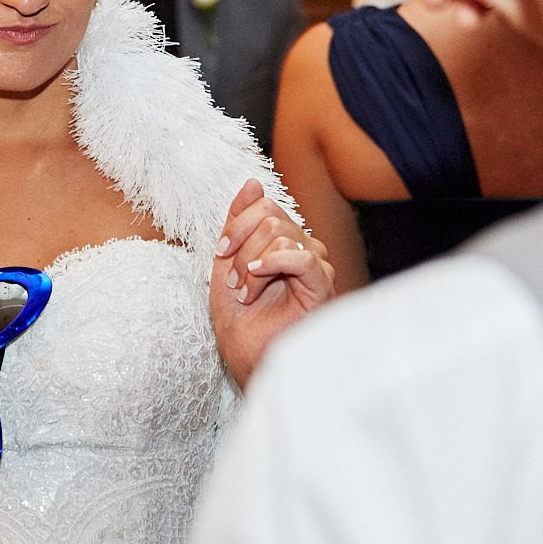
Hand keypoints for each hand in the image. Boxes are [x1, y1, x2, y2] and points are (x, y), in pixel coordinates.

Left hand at [208, 179, 335, 386]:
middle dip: (241, 246)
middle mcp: (304, 250)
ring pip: (282, 235)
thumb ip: (237, 222)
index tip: (220, 253)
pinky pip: (303, 257)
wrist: (247, 360)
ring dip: (251, 264)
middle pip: (271, 216)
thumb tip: (253, 182)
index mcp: (283, 242)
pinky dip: (273, 263)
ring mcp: (316, 267)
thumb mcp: (228, 263)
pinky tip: (256, 280)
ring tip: (246, 294)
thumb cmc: (240, 320)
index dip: (237, 224)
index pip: (265, 206)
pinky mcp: (322, 287)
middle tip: (233, 281)